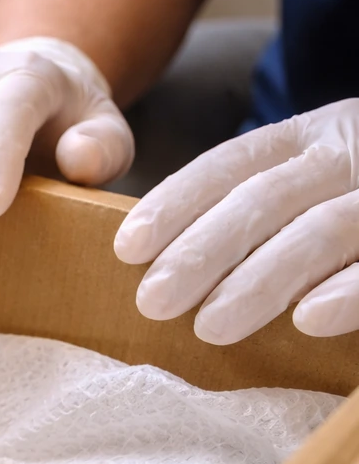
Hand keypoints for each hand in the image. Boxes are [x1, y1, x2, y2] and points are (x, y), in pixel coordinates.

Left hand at [115, 98, 358, 343]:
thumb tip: (159, 258)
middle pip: (264, 198)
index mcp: (311, 136)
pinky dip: (351, 289)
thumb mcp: (309, 180)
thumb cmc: (356, 195)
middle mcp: (350, 153)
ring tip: (208, 326)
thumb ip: (253, 206)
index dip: (176, 202)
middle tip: (153, 301)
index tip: (128, 247)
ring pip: (321, 230)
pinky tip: (308, 320)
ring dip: (260, 280)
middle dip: (201, 251)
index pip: (231, 163)